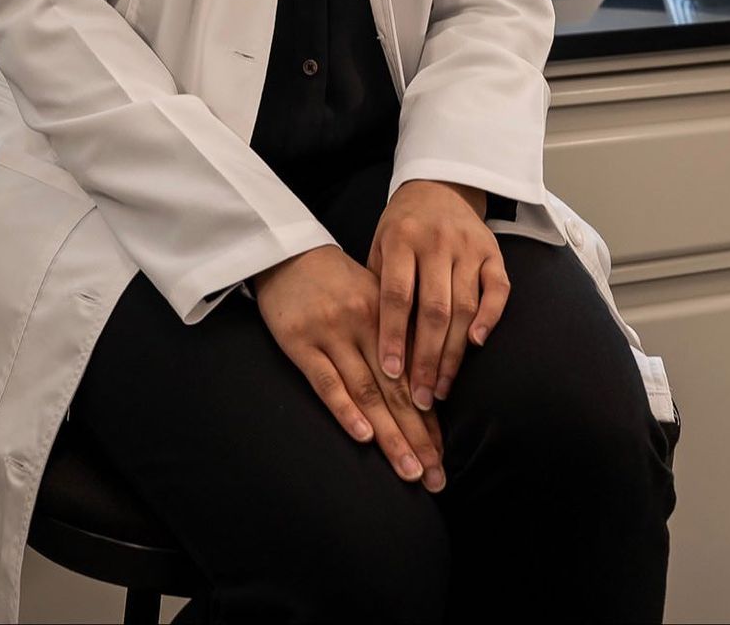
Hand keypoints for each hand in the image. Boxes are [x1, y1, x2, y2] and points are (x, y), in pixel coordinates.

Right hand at [250, 244, 446, 491]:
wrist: (288, 252)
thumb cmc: (337, 281)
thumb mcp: (374, 297)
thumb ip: (398, 335)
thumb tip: (425, 386)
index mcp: (388, 314)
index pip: (415, 375)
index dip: (429, 418)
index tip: (442, 455)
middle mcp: (365, 324)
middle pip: (396, 389)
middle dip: (417, 437)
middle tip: (435, 477)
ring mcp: (332, 333)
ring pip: (366, 391)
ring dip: (390, 435)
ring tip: (409, 470)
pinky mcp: (300, 342)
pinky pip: (326, 381)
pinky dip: (345, 410)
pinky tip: (364, 436)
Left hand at [367, 180, 509, 409]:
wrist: (439, 185)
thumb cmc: (402, 227)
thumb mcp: (380, 246)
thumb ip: (378, 287)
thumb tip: (376, 347)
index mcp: (401, 239)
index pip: (397, 295)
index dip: (393, 336)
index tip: (390, 374)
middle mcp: (437, 242)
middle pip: (434, 308)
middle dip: (427, 358)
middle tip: (421, 398)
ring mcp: (468, 246)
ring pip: (464, 306)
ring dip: (454, 352)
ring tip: (441, 387)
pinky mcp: (494, 251)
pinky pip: (498, 289)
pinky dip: (490, 317)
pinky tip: (476, 344)